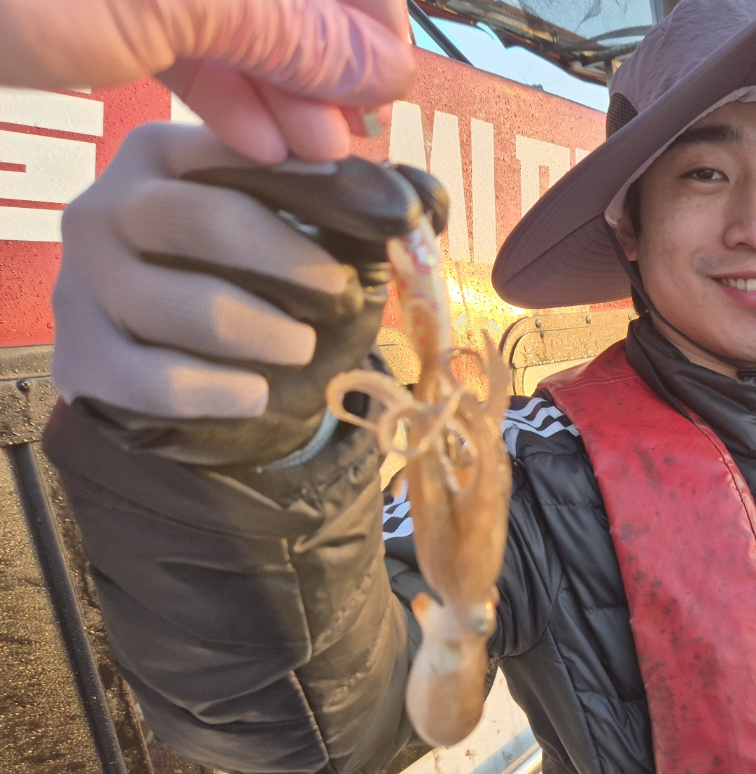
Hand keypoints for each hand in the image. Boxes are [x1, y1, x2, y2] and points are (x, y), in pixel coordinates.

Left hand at [0, 0, 411, 162]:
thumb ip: (291, 28)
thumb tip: (386, 68)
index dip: (371, 23)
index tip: (382, 96)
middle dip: (326, 71)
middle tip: (345, 150)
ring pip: (242, 20)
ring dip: (282, 96)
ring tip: (308, 164)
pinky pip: (189, 37)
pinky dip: (224, 91)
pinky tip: (254, 147)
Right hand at [52, 122, 441, 466]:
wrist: (188, 371)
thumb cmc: (253, 288)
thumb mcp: (301, 240)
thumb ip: (353, 212)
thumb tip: (426, 202)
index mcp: (166, 157)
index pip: (237, 153)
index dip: (312, 189)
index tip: (367, 222)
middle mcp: (111, 208)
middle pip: (205, 221)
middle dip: (289, 261)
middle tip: (337, 291)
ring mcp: (87, 284)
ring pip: (182, 305)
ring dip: (259, 331)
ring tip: (298, 347)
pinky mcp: (84, 358)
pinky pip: (154, 378)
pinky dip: (216, 391)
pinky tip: (253, 394)